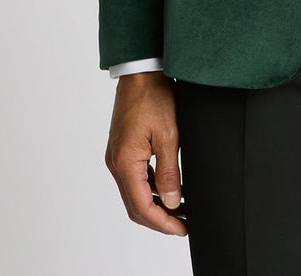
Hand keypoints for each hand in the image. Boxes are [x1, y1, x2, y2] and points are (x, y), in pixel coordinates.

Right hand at [104, 71, 187, 236]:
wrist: (141, 71)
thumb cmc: (153, 96)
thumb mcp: (169, 135)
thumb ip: (170, 172)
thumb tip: (173, 201)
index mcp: (125, 162)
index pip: (142, 207)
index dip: (163, 222)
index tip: (182, 229)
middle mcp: (116, 163)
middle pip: (135, 205)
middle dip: (160, 218)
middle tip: (184, 223)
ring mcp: (117, 156)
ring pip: (135, 193)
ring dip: (156, 203)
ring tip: (182, 208)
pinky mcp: (122, 149)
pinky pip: (135, 177)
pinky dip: (151, 188)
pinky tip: (170, 187)